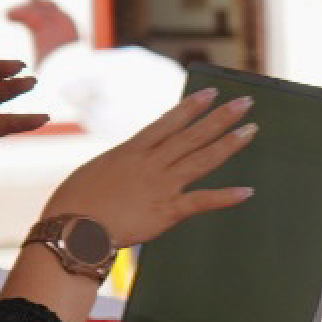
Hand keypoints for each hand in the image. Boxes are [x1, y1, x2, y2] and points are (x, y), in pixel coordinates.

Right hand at [40, 88, 257, 248]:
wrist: (70, 228)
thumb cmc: (74, 202)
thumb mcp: (97, 170)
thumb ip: (120, 162)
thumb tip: (129, 159)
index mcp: (132, 150)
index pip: (168, 122)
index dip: (191, 107)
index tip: (211, 93)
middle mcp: (151, 163)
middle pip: (192, 135)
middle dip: (221, 117)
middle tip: (246, 102)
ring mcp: (161, 186)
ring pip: (202, 160)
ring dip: (229, 144)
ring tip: (252, 130)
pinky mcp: (166, 212)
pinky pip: (201, 202)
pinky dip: (225, 197)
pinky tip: (247, 191)